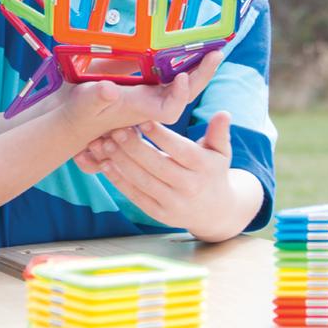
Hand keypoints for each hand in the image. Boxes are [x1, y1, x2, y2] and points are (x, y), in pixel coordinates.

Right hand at [64, 51, 221, 139]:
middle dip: (201, 74)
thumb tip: (109, 88)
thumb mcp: (84, 103)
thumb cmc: (79, 112)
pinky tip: (188, 46)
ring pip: (180, 81)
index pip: (170, 109)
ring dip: (195, 65)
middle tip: (216, 53)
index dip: (179, 95)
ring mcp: (148, 91)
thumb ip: (97, 97)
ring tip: (212, 48)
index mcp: (139, 109)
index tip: (180, 76)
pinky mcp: (143, 81)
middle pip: (184, 93)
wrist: (75, 113)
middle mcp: (149, 101)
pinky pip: (169, 72)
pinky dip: (180, 60)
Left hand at [76, 111, 254, 240]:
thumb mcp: (220, 152)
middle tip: (114, 130)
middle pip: (157, 165)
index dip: (161, 135)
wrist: (215, 212)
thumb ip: (218, 133)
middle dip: (133, 147)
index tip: (142, 119)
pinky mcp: (159, 214)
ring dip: (120, 162)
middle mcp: (190, 187)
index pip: (181, 149)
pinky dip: (118, 180)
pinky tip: (104, 164)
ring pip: (142, 181)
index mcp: (204, 167)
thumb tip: (223, 113)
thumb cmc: (213, 171)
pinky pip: (135, 196)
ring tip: (103, 144)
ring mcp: (174, 203)